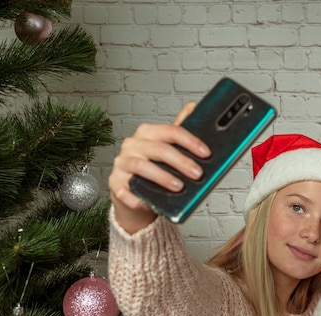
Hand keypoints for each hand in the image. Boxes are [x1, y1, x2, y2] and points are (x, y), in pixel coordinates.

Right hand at [109, 102, 210, 232]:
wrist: (133, 190)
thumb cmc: (154, 167)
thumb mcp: (167, 147)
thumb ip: (179, 132)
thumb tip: (193, 107)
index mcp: (148, 133)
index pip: (170, 131)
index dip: (190, 141)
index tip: (206, 153)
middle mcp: (133, 145)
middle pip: (158, 149)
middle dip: (181, 161)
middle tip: (197, 173)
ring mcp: (122, 163)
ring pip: (142, 167)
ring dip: (163, 178)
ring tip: (179, 187)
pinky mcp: (115, 183)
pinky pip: (125, 191)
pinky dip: (138, 198)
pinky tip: (150, 203)